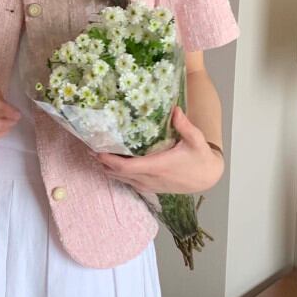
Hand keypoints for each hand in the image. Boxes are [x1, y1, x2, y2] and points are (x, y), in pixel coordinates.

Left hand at [96, 106, 223, 193]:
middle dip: (102, 161)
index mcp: (157, 166)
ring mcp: (147, 185)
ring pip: (120, 179)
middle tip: (90, 146)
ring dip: (107, 168)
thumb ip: (185, 125)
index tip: (96, 148)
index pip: (125, 167)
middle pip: (116, 173)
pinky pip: (127, 182)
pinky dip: (116, 173)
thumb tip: (175, 109)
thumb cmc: (200, 158)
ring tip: (96, 152)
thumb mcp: (196, 140)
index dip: (108, 160)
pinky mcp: (148, 187)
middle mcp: (148, 178)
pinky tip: (111, 162)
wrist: (206, 178)